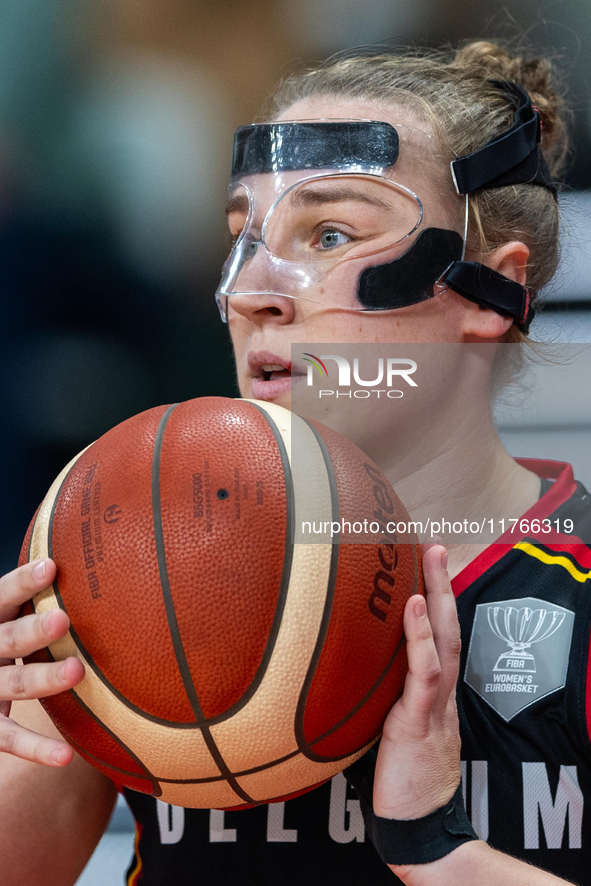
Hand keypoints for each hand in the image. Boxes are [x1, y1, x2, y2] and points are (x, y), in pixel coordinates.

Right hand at [0, 559, 84, 764]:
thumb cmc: (1, 643)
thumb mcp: (5, 621)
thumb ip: (31, 603)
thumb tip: (86, 562)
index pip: (0, 597)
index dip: (22, 583)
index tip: (51, 567)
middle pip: (7, 637)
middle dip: (33, 630)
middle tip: (63, 619)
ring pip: (13, 684)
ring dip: (44, 678)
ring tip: (76, 671)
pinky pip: (8, 737)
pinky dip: (36, 748)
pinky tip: (65, 756)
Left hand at [373, 544, 460, 819]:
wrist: (416, 822)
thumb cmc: (396, 776)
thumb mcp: (385, 726)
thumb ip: (372, 696)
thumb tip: (336, 668)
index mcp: (429, 690)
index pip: (437, 635)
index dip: (435, 599)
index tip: (425, 564)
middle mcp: (438, 689)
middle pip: (447, 625)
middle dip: (443, 583)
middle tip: (435, 543)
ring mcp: (433, 702)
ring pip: (444, 639)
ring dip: (439, 594)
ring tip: (431, 557)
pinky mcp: (420, 719)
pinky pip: (426, 672)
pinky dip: (422, 637)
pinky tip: (414, 606)